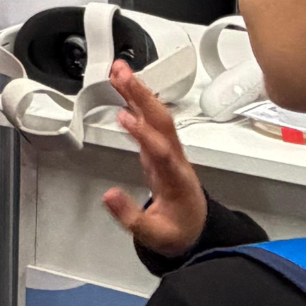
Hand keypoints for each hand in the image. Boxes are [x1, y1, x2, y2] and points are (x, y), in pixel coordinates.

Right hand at [102, 60, 206, 256]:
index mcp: (176, 179)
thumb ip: (130, 217)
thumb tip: (108, 196)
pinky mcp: (160, 147)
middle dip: (142, 95)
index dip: (143, 133)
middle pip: (162, 121)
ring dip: (139, 91)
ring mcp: (169, 150)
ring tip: (119, 70)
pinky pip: (151, 119)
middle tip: (122, 74)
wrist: (196, 228)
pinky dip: (137, 100)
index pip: (161, 151)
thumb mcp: (153, 235)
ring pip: (157, 115)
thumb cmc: (178, 230)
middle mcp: (175, 158)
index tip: (123, 117)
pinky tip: (124, 88)